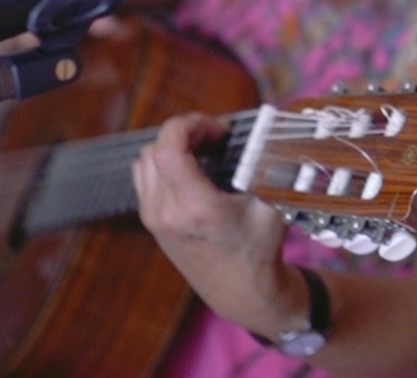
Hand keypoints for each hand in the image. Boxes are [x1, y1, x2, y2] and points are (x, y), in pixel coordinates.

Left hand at [133, 112, 304, 332]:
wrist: (241, 292)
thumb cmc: (259, 249)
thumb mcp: (271, 205)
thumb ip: (266, 168)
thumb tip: (267, 132)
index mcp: (195, 207)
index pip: (168, 148)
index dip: (190, 124)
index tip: (218, 129)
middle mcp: (165, 213)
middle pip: (154, 149)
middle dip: (185, 133)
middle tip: (216, 138)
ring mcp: (154, 220)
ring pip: (145, 162)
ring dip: (172, 148)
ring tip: (203, 151)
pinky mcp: (152, 223)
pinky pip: (145, 178)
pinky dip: (164, 164)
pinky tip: (193, 169)